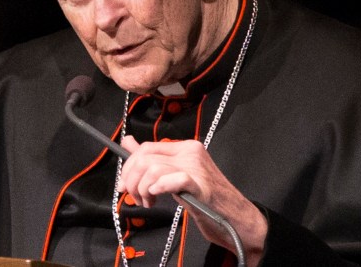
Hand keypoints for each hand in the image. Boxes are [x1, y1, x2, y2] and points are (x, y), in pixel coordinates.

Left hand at [117, 135, 267, 265]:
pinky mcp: (201, 186)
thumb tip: (128, 143)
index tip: (124, 185)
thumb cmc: (206, 199)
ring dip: (143, 189)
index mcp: (186, 148)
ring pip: (153, 168)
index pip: (146, 148)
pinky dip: (159, 187)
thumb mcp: (175, 176)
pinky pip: (173, 179)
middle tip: (135, 197)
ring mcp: (197, 168)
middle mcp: (191, 153)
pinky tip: (158, 196)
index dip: (129, 167)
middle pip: (145, 157)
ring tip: (149, 202)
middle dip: (131, 180)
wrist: (236, 218)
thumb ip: (153, 159)